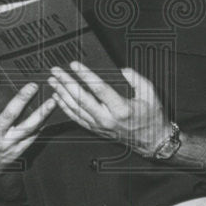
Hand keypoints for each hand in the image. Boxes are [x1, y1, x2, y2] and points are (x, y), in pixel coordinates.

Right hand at [0, 73, 54, 182]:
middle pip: (8, 116)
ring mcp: (7, 143)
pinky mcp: (18, 150)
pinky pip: (32, 138)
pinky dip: (42, 127)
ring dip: (41, 114)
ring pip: (26, 128)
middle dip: (21, 100)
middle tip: (32, 85)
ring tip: (52, 100)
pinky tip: (51, 115)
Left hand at [48, 62, 169, 156]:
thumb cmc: (152, 117)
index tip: (74, 64)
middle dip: (66, 83)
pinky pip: (76, 118)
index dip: (85, 75)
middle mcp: (108, 119)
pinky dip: (65, 108)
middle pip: (81, 98)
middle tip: (56, 71)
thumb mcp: (150, 93)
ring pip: (75, 109)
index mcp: (121, 108)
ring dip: (62, 94)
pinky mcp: (96, 130)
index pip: (99, 88)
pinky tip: (58, 98)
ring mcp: (100, 126)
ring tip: (53, 81)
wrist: (153, 141)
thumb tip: (120, 70)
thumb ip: (135, 78)